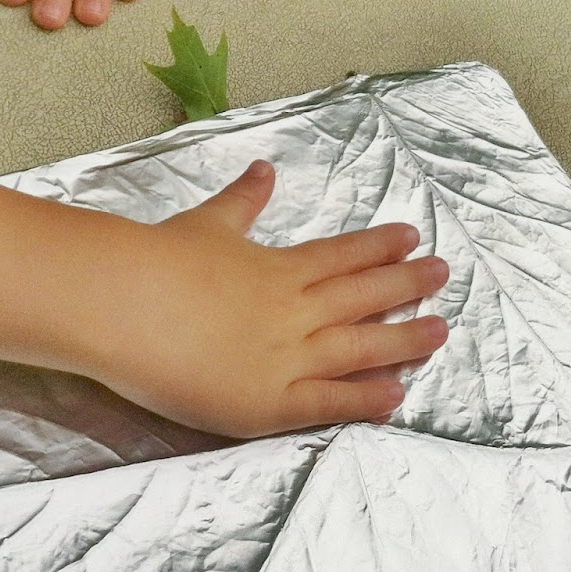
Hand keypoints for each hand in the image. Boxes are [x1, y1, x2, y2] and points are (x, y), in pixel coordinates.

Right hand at [77, 161, 450, 437]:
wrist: (126, 304)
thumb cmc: (159, 260)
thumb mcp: (207, 223)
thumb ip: (243, 202)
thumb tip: (266, 170)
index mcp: (278, 268)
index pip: (342, 255)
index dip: (379, 247)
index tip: (412, 238)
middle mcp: (293, 310)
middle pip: (363, 296)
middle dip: (407, 284)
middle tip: (443, 275)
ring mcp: (287, 357)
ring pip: (360, 346)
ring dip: (404, 339)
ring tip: (440, 331)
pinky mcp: (269, 401)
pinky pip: (328, 401)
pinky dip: (364, 399)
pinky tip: (397, 396)